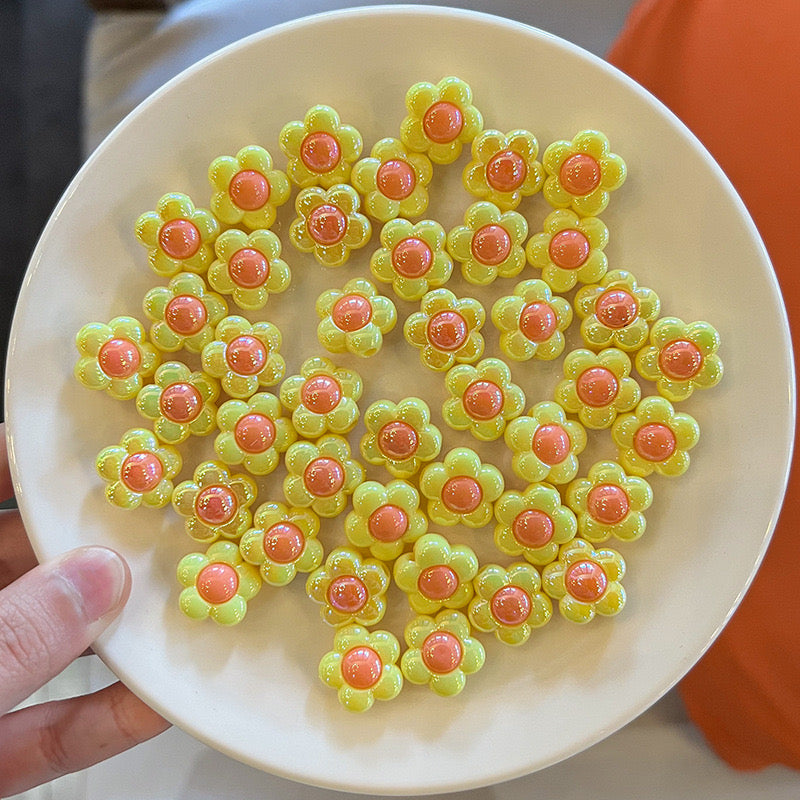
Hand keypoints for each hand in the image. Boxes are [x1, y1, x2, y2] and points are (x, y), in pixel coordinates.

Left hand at [0, 424, 169, 795]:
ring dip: (106, 636)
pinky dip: (97, 719)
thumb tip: (98, 579)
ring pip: (35, 649)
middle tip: (155, 529)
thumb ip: (6, 642)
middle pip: (10, 567)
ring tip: (172, 608)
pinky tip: (151, 701)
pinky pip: (41, 728)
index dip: (14, 465)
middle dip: (85, 550)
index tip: (84, 446)